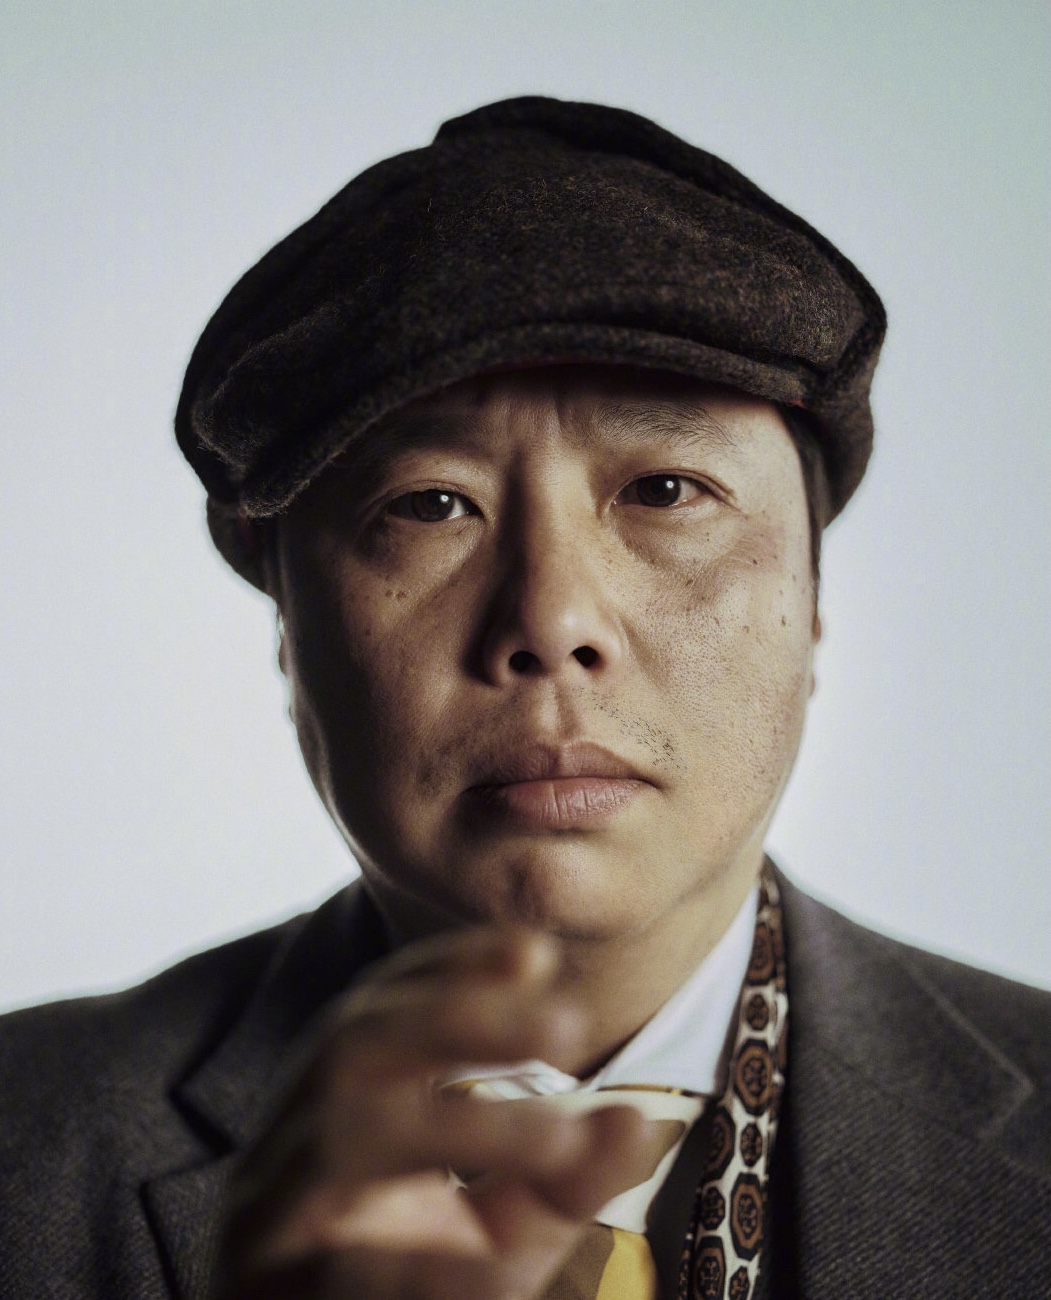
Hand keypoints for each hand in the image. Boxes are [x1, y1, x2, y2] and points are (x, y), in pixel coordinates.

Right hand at [211, 927, 658, 1298]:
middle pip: (354, 1041)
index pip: (387, 1003)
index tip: (538, 954)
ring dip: (457, 1123)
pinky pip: (339, 1267)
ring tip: (559, 1136)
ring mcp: (274, 1207)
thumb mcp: (501, 1220)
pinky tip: (485, 1267)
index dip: (455, 967)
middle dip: (459, 1016)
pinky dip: (418, 1264)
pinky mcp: (271, 1287)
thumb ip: (565, 1172)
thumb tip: (639, 1121)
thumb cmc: (408, 1273)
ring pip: (346, 1134)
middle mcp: (299, 1132)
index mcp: (345, 1094)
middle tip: (569, 1023)